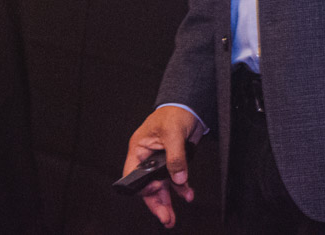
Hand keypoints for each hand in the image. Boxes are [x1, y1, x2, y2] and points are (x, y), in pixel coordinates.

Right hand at [124, 105, 197, 226]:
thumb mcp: (173, 133)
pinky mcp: (173, 162)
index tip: (155, 192)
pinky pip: (174, 180)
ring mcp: (161, 161)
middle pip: (148, 186)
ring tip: (172, 217)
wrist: (191, 106)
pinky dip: (180, 189)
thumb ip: (175, 157)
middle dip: (156, 203)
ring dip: (168, 201)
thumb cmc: (174, 112)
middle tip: (165, 218)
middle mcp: (147, 158)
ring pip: (161, 187)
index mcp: (139, 149)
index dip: (143, 188)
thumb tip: (178, 178)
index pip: (133, 175)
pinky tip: (186, 194)